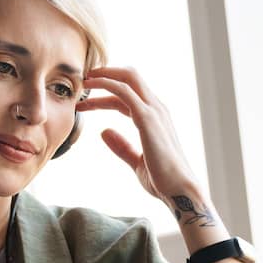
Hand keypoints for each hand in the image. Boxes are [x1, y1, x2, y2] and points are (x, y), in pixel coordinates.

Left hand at [77, 66, 205, 203]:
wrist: (179, 189)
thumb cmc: (163, 179)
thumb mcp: (137, 161)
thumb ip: (122, 146)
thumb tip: (103, 132)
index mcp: (156, 118)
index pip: (129, 94)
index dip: (107, 93)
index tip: (86, 99)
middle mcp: (157, 109)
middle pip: (130, 77)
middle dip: (106, 73)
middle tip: (83, 79)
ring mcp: (154, 111)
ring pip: (127, 78)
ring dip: (103, 76)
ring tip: (82, 80)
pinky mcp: (148, 118)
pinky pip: (124, 92)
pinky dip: (106, 84)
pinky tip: (90, 87)